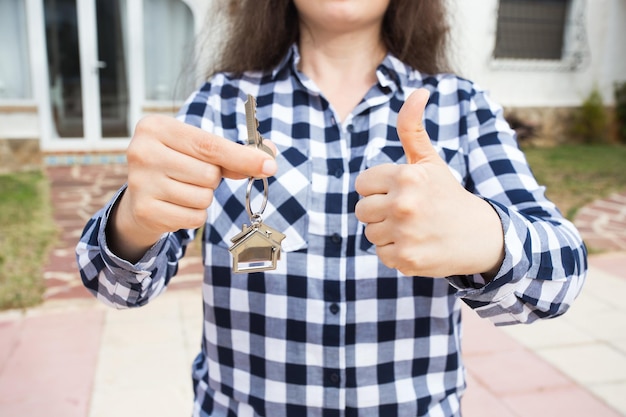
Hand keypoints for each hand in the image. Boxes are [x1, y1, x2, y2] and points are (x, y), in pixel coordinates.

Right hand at [108, 115, 276, 261]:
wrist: (139, 197)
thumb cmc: (176, 165)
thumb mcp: (198, 150)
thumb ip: (232, 152)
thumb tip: (269, 158)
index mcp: (156, 127)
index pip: (209, 145)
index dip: (242, 157)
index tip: (269, 166)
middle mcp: (142, 152)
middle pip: (209, 174)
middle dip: (213, 179)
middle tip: (194, 176)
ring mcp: (140, 183)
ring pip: (204, 198)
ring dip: (204, 198)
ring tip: (183, 190)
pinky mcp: (145, 210)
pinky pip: (194, 218)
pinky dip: (194, 215)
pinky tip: (177, 205)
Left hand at [354, 89, 503, 277]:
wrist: (481, 237)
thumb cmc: (448, 195)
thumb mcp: (430, 161)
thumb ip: (412, 129)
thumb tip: (419, 91)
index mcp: (406, 176)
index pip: (363, 184)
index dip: (379, 189)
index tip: (401, 192)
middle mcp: (403, 204)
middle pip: (362, 210)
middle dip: (380, 210)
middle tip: (408, 212)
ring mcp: (405, 233)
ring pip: (370, 233)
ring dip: (387, 232)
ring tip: (413, 228)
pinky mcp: (406, 259)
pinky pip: (381, 253)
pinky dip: (396, 252)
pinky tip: (417, 244)